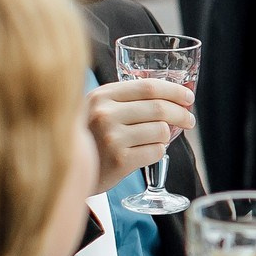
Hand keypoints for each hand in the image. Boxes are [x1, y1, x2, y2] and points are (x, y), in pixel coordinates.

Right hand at [86, 78, 194, 194]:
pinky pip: (156, 152)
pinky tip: (146, 152)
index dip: (174, 91)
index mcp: (101, 96)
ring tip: (159, 139)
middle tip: (189, 120)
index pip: (148, 87)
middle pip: (159, 108)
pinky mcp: (120, 161)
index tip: (188, 97)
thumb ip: (125, 98)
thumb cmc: (91, 136)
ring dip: (167, 135)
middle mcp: (105, 114)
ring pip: (161, 131)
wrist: (66, 169)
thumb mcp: (97, 108)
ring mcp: (112, 138)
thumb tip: (173, 94)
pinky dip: (158, 151)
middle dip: (181, 113)